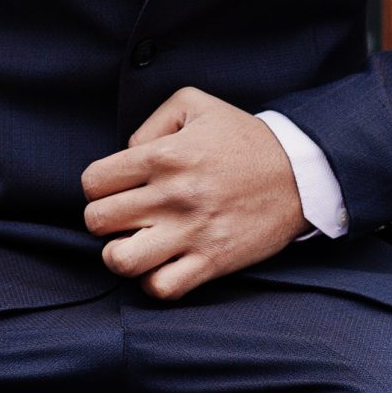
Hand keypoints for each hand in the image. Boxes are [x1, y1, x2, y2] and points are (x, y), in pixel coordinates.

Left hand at [79, 86, 308, 299]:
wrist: (298, 173)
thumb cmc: (242, 138)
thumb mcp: (194, 104)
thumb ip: (150, 123)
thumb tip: (126, 156)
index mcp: (162, 156)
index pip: (92, 182)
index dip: (98, 187)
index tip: (116, 189)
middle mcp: (171, 195)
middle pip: (97, 220)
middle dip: (104, 219)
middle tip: (125, 216)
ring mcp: (190, 232)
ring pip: (119, 260)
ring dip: (118, 254)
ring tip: (134, 244)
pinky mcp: (211, 261)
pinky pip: (161, 288)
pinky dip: (152, 281)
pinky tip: (160, 265)